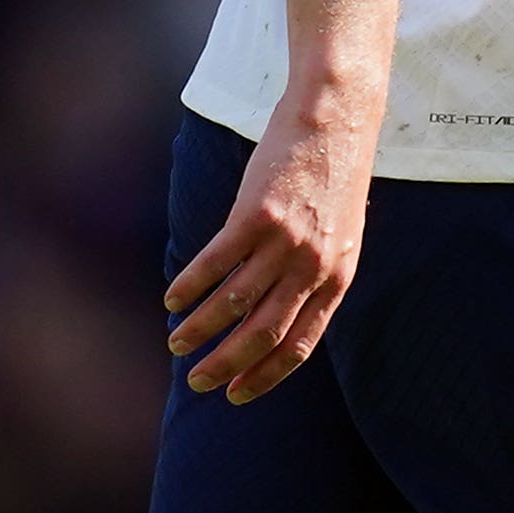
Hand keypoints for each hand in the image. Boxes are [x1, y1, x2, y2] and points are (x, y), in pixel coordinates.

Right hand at [163, 106, 375, 402]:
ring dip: (200, 329)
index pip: (298, 345)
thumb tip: (273, 311)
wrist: (336, 119)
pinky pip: (215, 263)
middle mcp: (313, 267)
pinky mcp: (257, 215)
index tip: (236, 393)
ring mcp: (285, 242)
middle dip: (226, 364)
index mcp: (336, 279)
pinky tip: (174, 299)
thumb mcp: (340, 235)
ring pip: (234, 303)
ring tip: (177, 343)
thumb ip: (315, 274)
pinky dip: (191, 285)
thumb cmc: (334, 176)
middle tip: (197, 382)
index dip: (264, 375)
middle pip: (263, 334)